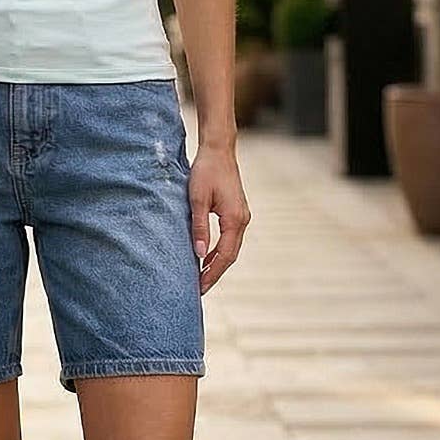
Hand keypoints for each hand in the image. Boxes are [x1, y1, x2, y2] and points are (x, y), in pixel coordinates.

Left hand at [187, 144, 249, 294]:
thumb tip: (199, 255)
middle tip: (199, 289)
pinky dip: (219, 251)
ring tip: (201, 277)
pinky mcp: (237, 212)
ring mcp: (241, 216)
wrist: (218, 151)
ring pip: (231, 248)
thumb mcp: (197, 200)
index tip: (200, 287)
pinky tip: (207, 257)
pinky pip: (229, 238)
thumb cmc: (205, 171)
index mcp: (234, 219)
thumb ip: (198, 227)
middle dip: (215, 273)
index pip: (224, 255)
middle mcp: (242, 220)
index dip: (212, 273)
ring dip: (217, 263)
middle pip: (230, 255)